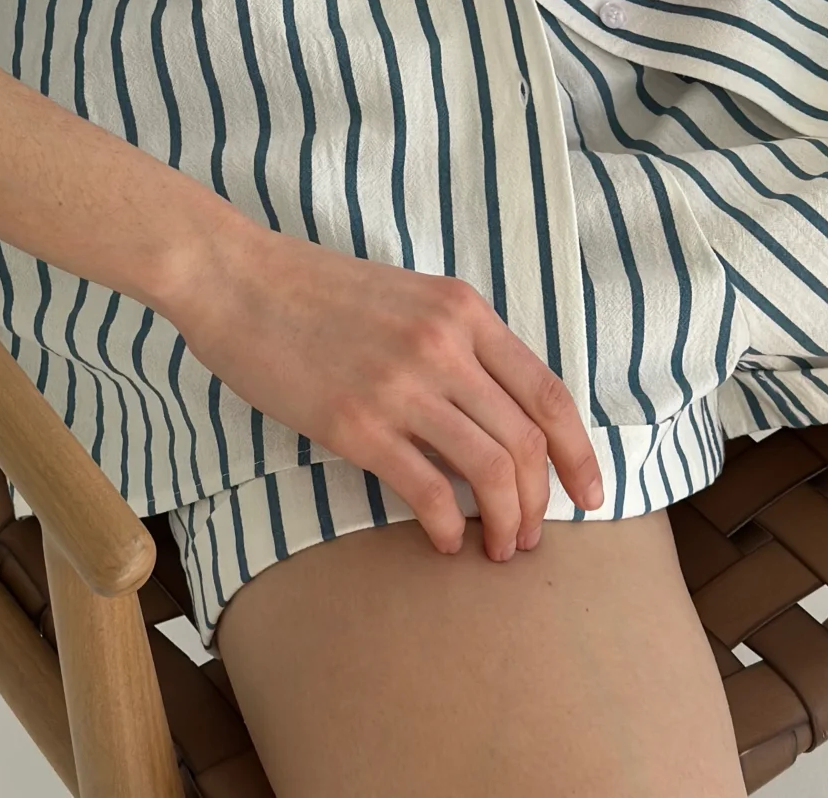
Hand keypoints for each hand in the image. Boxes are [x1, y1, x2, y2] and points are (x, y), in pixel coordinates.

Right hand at [167, 224, 602, 563]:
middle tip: (530, 535)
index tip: (589, 493)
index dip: (579, 451)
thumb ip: (453, 342)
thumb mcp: (406, 296)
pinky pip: (428, 489)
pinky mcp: (356, 422)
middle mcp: (443, 344)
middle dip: (540, 501)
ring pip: (491, 469)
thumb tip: (493, 413)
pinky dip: (448, 526)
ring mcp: (401, 384)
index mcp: (461, 310)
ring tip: (498, 548)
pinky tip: (443, 541)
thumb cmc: (314, 290)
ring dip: (505, 521)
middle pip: (527, 440)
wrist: (238, 279)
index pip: (548, 391)